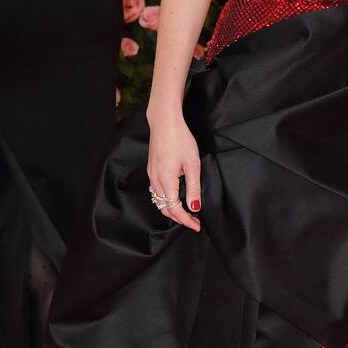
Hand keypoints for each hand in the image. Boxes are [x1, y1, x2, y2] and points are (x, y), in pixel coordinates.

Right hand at [146, 113, 201, 231]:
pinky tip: (175, 199)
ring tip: (186, 213)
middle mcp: (155, 180)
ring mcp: (151, 175)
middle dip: (179, 218)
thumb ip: (193, 188)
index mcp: (166, 180)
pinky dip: (165, 200)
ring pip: (159, 201)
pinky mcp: (151, 170)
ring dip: (171, 210)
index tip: (196, 226)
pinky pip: (156, 192)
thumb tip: (194, 207)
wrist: (165, 122)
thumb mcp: (192, 165)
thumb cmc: (180, 139)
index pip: (174, 209)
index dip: (186, 220)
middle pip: (164, 208)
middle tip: (193, 222)